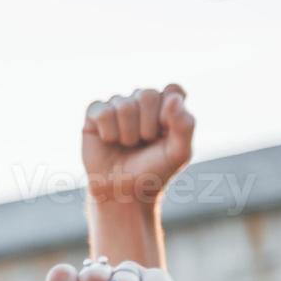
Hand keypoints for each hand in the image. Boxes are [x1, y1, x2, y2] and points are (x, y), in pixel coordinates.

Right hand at [83, 85, 194, 205]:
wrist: (122, 191)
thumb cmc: (153, 171)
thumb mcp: (178, 153)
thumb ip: (185, 125)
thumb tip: (172, 99)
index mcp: (167, 106)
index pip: (173, 90)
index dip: (168, 113)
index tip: (164, 133)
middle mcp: (142, 101)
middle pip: (147, 95)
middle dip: (146, 126)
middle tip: (143, 143)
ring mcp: (118, 105)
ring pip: (124, 104)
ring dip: (127, 133)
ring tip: (127, 145)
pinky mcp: (95, 114)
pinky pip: (102, 111)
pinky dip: (108, 131)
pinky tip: (109, 141)